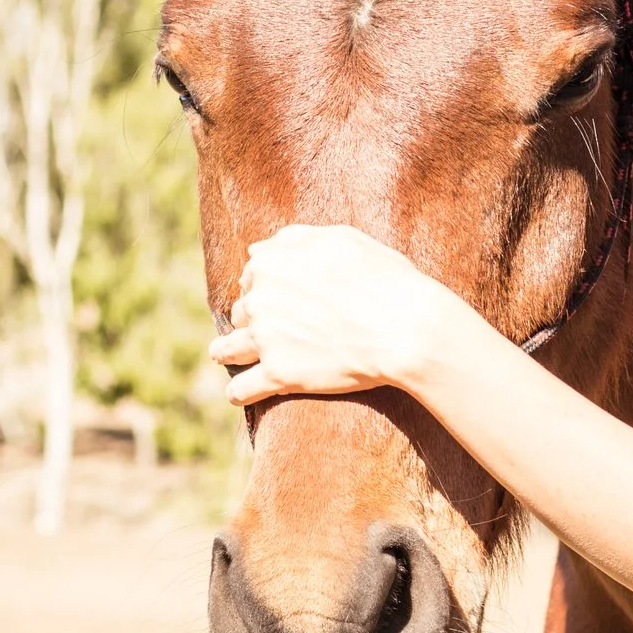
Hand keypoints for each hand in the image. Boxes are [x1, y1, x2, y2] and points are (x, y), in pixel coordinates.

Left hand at [208, 224, 468, 405]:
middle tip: (270, 332)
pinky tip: (242, 394)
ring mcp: (265, 337)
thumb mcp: (344, 240)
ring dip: (227, 353)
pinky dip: (240, 392)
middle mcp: (260, 298)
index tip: (278, 302)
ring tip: (227, 359)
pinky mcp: (277, 373)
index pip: (251, 277)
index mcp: (272, 262)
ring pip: (226, 349)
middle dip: (253, 321)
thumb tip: (258, 248)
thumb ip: (295, 239)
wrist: (406, 327)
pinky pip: (240, 389)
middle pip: (241, 312)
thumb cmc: (385, 280)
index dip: (265, 289)